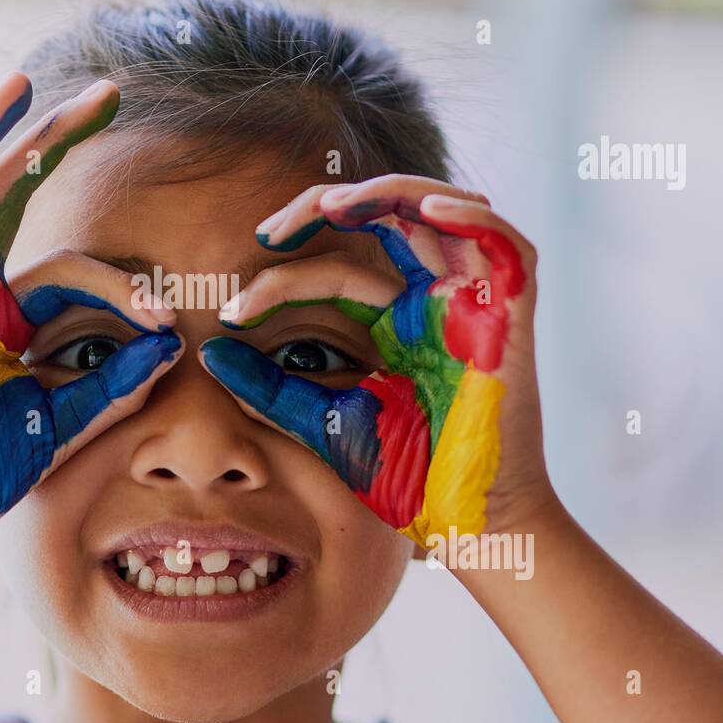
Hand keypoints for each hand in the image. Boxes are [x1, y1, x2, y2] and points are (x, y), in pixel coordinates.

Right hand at [0, 73, 181, 546]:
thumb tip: (172, 346)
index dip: (126, 286)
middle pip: (14, 192)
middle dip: (58, 138)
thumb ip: (112, 385)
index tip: (170, 319)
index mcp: (7, 313)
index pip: (73, 268)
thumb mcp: (61, 422)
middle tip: (111, 90)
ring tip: (25, 84)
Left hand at [197, 175, 549, 546]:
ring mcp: (475, 303)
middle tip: (269, 229)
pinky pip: (507, 245)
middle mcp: (435, 301)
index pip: (337, 271)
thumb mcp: (321, 421)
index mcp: (396, 322)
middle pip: (388, 218)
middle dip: (326, 207)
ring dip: (390, 194)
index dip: (282, 280)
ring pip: (443, 210)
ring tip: (333, 204)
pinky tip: (429, 210)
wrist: (466, 527)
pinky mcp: (513, 316)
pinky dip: (473, 217)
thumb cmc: (405, 478)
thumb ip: (269, 386)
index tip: (230, 312)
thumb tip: (208, 352)